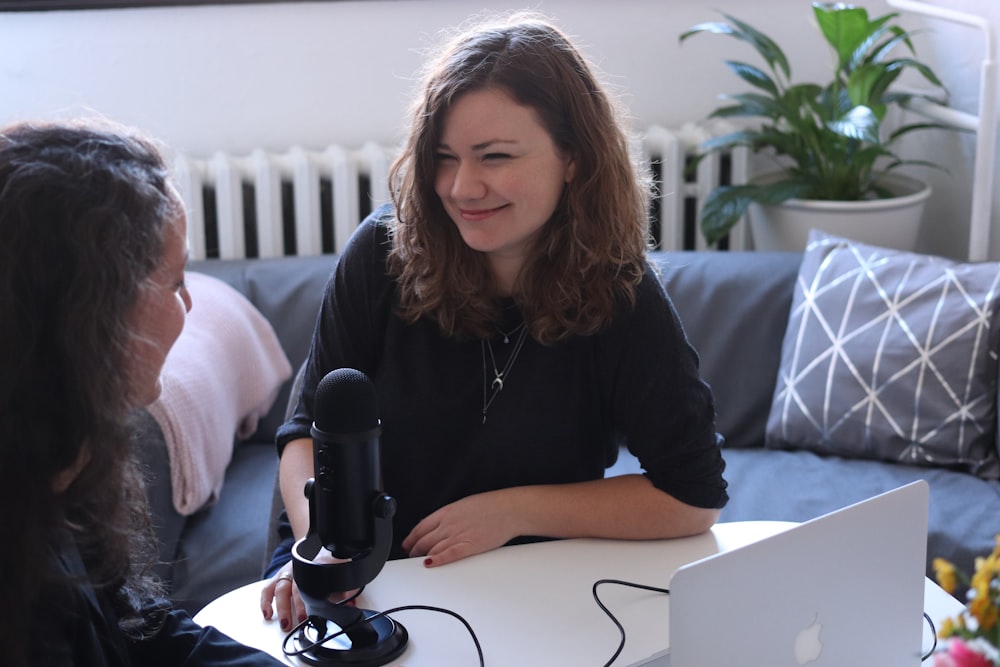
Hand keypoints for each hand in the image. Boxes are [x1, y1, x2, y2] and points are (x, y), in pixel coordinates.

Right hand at [259, 556, 361, 631]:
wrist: (312, 541)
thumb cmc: (324, 557)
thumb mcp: (337, 567)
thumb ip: (343, 585)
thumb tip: (350, 602)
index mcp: (314, 566)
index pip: (315, 581)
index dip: (317, 596)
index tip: (320, 608)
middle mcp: (298, 568)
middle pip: (296, 587)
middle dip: (298, 605)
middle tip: (302, 620)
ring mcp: (287, 572)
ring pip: (281, 588)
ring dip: (282, 607)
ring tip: (285, 623)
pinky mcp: (278, 576)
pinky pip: (268, 588)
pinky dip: (265, 601)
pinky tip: (267, 613)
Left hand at [401, 491, 518, 566]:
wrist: (508, 509)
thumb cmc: (490, 506)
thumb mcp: (464, 505)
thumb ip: (450, 515)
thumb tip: (441, 522)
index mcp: (446, 512)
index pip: (421, 527)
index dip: (411, 538)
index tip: (407, 544)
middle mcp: (448, 524)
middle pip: (424, 540)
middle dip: (414, 550)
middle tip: (411, 557)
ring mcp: (457, 535)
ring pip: (432, 549)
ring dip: (423, 557)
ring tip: (420, 563)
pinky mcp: (468, 546)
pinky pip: (448, 555)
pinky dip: (437, 560)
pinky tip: (430, 564)